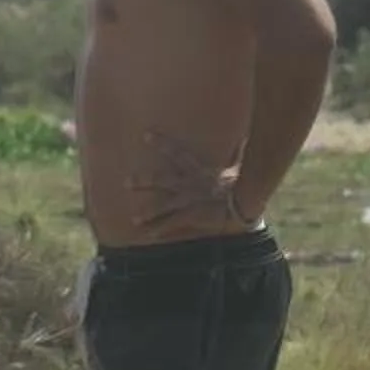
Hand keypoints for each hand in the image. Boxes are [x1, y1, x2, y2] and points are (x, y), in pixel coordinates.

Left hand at [129, 130, 243, 232]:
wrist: (244, 201)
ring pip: (163, 206)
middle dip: (143, 181)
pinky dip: (161, 229)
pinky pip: (173, 223)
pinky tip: (149, 235)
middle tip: (125, 182)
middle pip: (161, 180)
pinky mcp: (191, 215)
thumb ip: (235, 153)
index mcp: (198, 170)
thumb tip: (242, 138)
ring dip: (148, 213)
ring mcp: (188, 201)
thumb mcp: (236, 165)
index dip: (161, 143)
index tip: (145, 135)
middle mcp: (188, 184)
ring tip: (133, 219)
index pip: (177, 153)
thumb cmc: (242, 182)